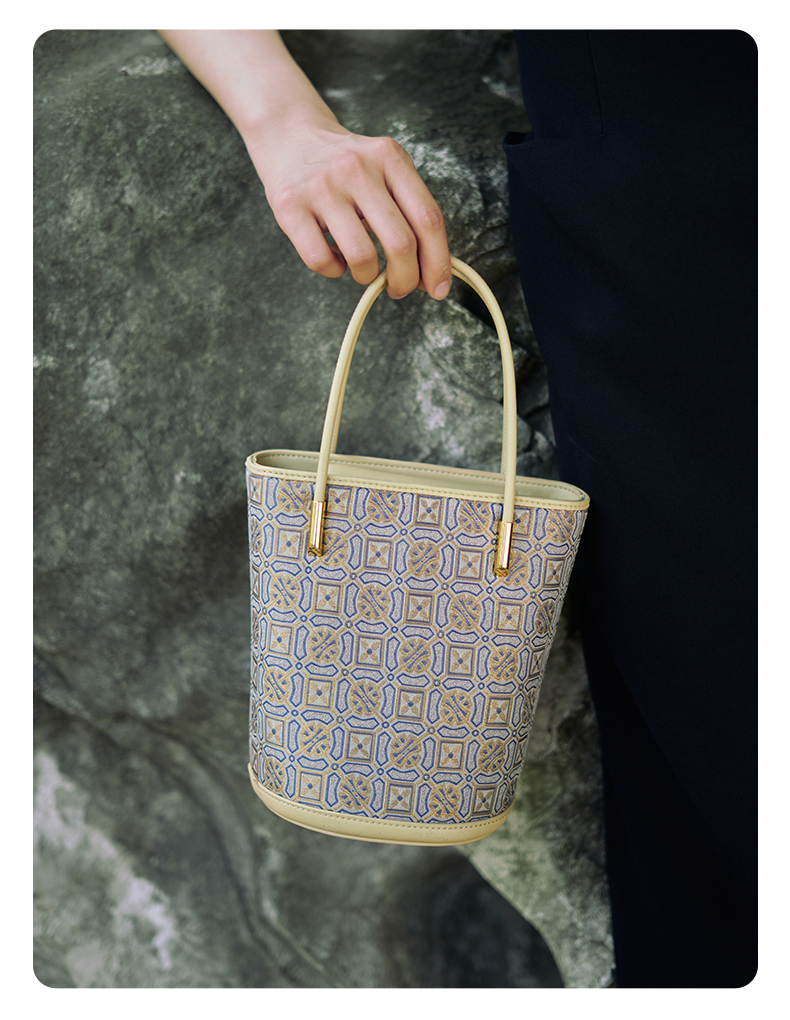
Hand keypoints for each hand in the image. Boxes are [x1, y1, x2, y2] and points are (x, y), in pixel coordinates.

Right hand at [248, 120, 450, 299]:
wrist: (289, 135)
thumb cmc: (346, 167)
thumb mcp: (384, 170)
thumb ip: (409, 212)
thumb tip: (430, 273)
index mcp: (390, 158)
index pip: (428, 219)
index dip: (438, 262)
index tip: (439, 288)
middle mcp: (358, 168)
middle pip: (400, 243)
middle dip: (406, 279)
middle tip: (400, 288)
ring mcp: (322, 186)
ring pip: (362, 257)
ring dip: (368, 276)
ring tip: (364, 270)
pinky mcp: (290, 206)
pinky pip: (321, 260)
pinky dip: (334, 270)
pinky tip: (335, 258)